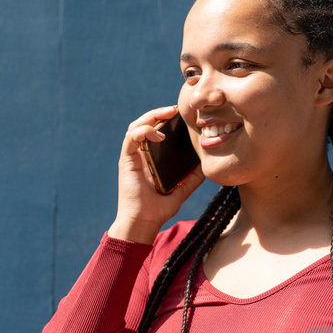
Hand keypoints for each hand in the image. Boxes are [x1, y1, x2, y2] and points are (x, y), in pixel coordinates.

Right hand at [108, 106, 204, 243]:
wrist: (143, 223)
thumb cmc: (158, 209)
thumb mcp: (181, 190)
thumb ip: (192, 178)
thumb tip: (206, 166)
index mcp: (149, 159)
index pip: (154, 131)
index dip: (165, 120)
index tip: (182, 115)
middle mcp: (139, 155)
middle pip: (145, 124)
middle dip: (159, 113)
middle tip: (176, 109)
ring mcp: (131, 157)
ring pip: (136, 126)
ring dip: (151, 116)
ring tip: (168, 114)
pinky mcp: (126, 160)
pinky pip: (131, 138)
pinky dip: (144, 131)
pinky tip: (159, 135)